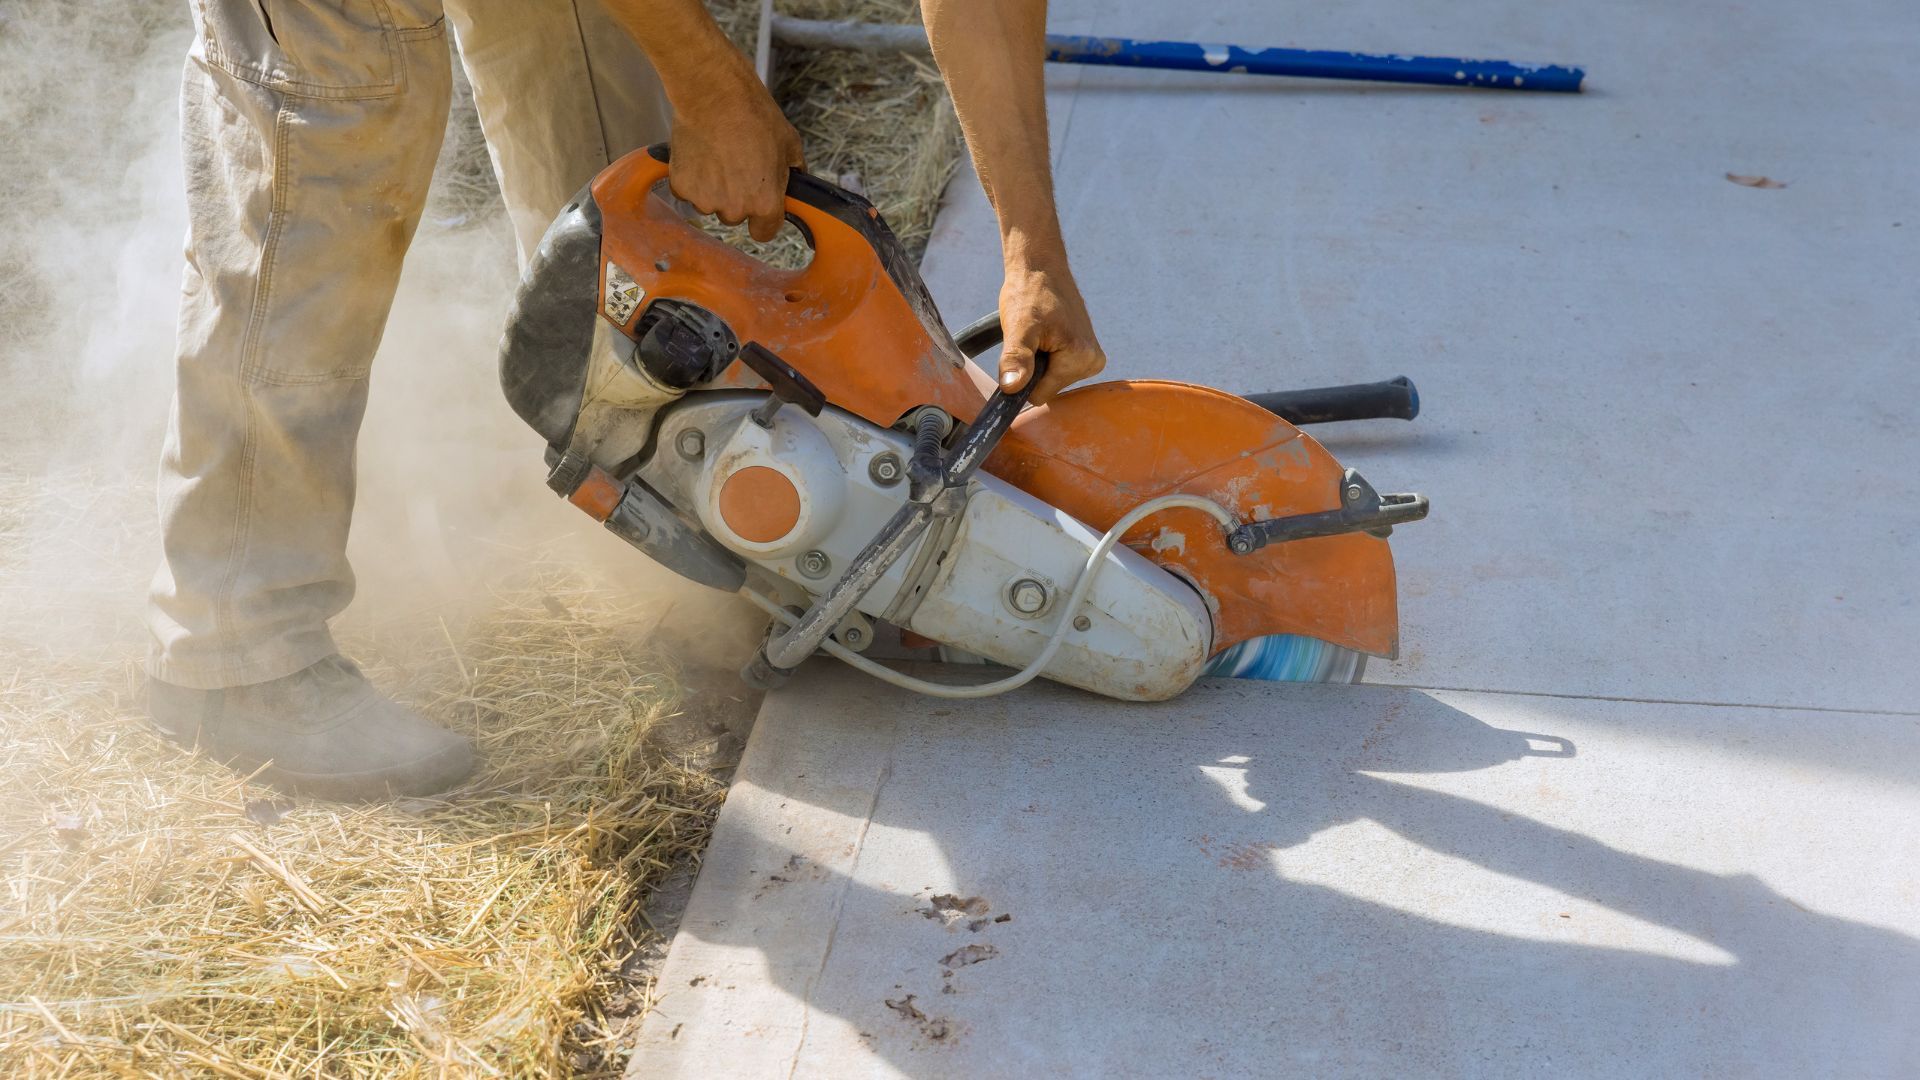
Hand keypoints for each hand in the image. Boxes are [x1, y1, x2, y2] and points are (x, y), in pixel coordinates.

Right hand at [666, 59, 804, 241]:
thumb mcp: (790, 143)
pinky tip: (700, 154)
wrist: (714, 94)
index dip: (764, 220)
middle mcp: (734, 209)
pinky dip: (692, 178)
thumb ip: (794, 171)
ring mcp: (705, 200)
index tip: (760, 207)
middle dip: (737, 198)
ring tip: (717, 156)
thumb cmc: (754, 115)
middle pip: (735, 217)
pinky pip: (688, 192)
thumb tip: (796, 179)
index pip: (764, 233)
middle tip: (737, 167)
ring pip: (710, 205)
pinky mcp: (681, 187)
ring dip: (713, 189)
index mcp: (765, 203)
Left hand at [996, 257, 1105, 403]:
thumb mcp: (1018, 328)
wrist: (1041, 269)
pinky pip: (1058, 368)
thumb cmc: (1029, 294)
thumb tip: (1012, 387)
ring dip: (1040, 359)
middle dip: (1034, 366)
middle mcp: (1093, 361)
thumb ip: (1016, 359)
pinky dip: (1048, 354)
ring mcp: (1092, 357)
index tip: (1025, 347)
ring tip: (1041, 332)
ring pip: (1051, 379)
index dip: (1024, 375)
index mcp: (1081, 359)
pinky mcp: (1087, 352)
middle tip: (1033, 337)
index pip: (1039, 395)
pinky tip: (1049, 333)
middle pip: (1048, 388)